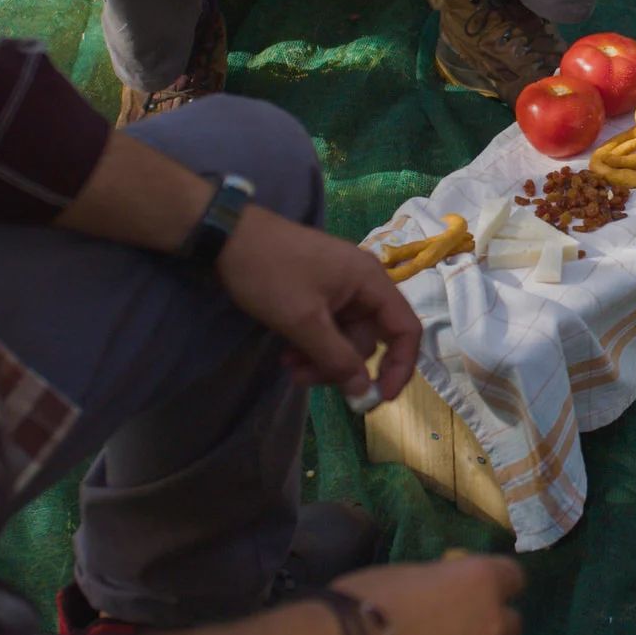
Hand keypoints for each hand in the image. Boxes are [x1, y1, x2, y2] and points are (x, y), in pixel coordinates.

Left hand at [216, 210, 421, 401]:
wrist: (229, 237)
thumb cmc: (270, 273)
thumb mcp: (303, 321)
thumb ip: (337, 359)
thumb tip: (364, 391)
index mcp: (371, 281)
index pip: (406, 329)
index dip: (401, 366)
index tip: (380, 397)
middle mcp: (363, 284)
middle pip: (369, 339)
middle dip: (340, 365)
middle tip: (304, 378)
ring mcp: (341, 288)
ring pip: (345, 338)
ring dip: (321, 358)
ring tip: (288, 366)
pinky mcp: (321, 292)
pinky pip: (329, 327)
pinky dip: (312, 344)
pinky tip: (287, 352)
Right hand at [333, 557, 526, 634]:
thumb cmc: (361, 604)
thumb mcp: (407, 577)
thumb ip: (439, 586)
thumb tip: (440, 595)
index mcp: (479, 582)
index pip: (512, 578)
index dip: (494, 586)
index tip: (474, 592)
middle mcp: (491, 624)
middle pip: (508, 625)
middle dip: (485, 629)